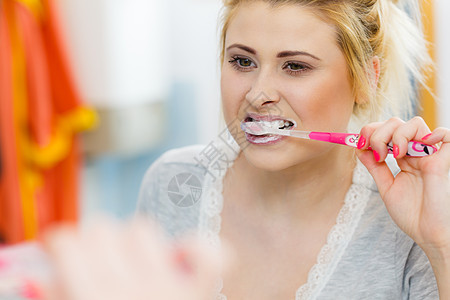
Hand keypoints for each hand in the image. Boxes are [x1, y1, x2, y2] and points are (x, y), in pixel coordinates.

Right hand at [41, 218, 223, 299]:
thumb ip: (58, 297)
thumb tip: (44, 274)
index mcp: (90, 299)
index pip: (66, 242)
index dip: (61, 247)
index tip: (64, 255)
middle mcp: (128, 291)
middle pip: (102, 229)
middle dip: (94, 244)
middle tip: (97, 264)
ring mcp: (166, 288)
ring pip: (141, 228)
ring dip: (133, 243)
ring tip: (133, 266)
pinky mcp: (198, 290)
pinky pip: (205, 252)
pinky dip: (195, 248)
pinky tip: (180, 257)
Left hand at [356, 117, 449, 256]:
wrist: (429, 235)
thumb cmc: (412, 214)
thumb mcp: (386, 187)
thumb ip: (375, 167)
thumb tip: (359, 148)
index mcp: (403, 158)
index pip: (386, 131)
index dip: (370, 132)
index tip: (359, 144)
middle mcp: (416, 153)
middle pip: (396, 123)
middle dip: (378, 133)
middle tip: (377, 154)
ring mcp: (429, 155)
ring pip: (415, 124)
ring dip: (397, 134)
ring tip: (394, 155)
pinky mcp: (442, 162)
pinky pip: (446, 135)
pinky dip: (434, 133)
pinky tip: (419, 147)